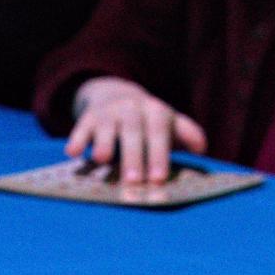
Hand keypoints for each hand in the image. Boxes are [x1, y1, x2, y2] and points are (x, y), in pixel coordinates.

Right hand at [65, 76, 206, 183]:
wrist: (115, 93)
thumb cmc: (147, 120)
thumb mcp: (168, 122)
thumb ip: (186, 133)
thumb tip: (202, 149)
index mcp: (155, 111)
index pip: (158, 133)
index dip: (159, 155)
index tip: (158, 179)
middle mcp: (132, 107)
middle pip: (133, 131)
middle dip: (133, 155)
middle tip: (134, 181)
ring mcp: (109, 111)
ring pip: (106, 126)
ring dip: (104, 142)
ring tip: (101, 160)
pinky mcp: (88, 116)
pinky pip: (81, 126)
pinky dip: (76, 138)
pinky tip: (72, 153)